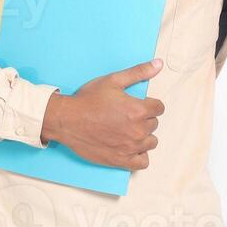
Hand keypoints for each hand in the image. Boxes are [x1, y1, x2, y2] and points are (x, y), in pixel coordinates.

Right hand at [40, 59, 164, 169]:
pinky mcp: (121, 160)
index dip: (148, 104)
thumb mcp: (113, 80)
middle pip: (154, 124)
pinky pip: (143, 162)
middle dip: (144, 119)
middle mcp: (137, 130)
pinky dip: (139, 155)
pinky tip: (130, 147)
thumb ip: (139, 72)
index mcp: (138, 110)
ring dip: (143, 136)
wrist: (67, 120)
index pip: (159, 108)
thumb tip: (158, 64)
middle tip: (126, 116)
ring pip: (151, 142)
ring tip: (128, 130)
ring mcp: (130, 147)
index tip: (137, 105)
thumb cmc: (87, 101)